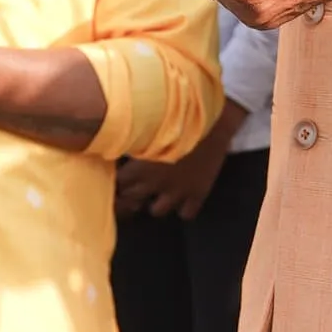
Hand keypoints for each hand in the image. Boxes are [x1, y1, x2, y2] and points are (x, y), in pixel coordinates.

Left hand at [117, 110, 238, 219]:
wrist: (213, 122)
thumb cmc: (179, 118)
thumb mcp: (148, 128)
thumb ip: (132, 142)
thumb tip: (118, 144)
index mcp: (140, 166)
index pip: (118, 182)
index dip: (119, 178)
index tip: (122, 174)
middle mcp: (155, 183)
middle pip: (132, 199)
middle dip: (132, 192)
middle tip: (137, 183)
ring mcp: (177, 191)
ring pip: (156, 211)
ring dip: (155, 203)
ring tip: (159, 191)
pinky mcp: (198, 193)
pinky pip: (186, 214)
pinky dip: (183, 208)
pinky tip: (183, 197)